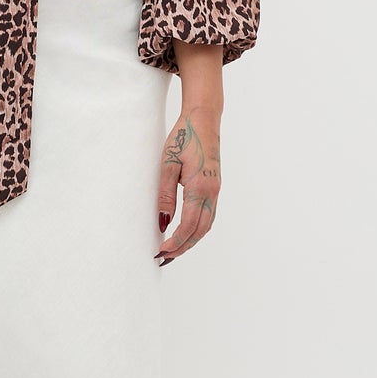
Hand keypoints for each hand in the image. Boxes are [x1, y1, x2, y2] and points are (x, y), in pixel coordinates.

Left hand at [155, 110, 220, 264]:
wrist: (204, 119)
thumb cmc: (183, 138)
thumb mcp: (167, 164)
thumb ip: (165, 195)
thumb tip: (163, 222)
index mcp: (200, 188)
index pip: (188, 225)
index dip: (175, 242)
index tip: (160, 251)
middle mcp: (212, 192)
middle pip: (200, 231)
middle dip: (183, 247)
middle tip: (164, 258)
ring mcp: (216, 190)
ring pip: (207, 225)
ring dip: (191, 240)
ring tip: (173, 250)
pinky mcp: (215, 186)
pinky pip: (209, 215)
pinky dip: (198, 229)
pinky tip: (186, 232)